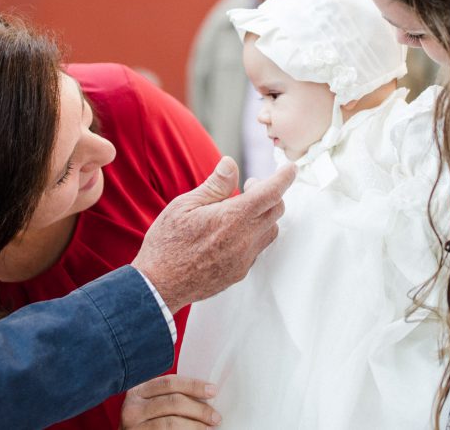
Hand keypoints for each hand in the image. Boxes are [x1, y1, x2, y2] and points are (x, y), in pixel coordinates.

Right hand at [119, 375, 219, 428]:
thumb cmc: (146, 422)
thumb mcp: (151, 404)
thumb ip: (169, 396)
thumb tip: (206, 395)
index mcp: (138, 391)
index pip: (169, 382)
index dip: (193, 385)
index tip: (213, 390)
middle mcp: (132, 407)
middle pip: (173, 402)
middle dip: (199, 409)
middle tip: (215, 417)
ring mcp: (134, 427)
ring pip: (171, 422)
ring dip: (195, 426)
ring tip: (209, 428)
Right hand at [133, 156, 294, 312]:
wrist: (159, 286)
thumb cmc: (167, 243)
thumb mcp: (184, 205)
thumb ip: (214, 185)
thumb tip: (231, 163)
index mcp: (232, 218)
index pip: (271, 193)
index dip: (284, 178)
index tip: (290, 169)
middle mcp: (244, 239)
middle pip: (276, 210)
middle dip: (270, 193)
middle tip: (249, 186)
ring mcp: (244, 259)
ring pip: (270, 231)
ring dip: (264, 215)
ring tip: (240, 209)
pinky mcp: (239, 272)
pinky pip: (257, 248)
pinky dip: (254, 234)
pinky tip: (233, 231)